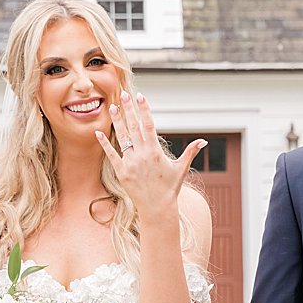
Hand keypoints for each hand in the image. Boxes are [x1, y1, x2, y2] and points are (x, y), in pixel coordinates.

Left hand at [96, 91, 205, 226]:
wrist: (157, 208)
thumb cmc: (170, 188)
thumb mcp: (181, 168)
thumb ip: (190, 152)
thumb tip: (204, 141)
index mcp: (155, 151)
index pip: (148, 124)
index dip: (143, 109)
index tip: (140, 96)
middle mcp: (142, 155)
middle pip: (133, 126)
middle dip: (128, 109)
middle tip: (123, 94)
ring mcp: (130, 163)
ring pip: (122, 137)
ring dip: (117, 121)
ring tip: (112, 107)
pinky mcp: (121, 172)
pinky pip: (111, 154)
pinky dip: (104, 143)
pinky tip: (98, 132)